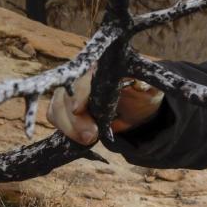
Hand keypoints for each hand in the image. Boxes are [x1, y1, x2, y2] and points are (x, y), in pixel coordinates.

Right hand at [46, 65, 164, 145]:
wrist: (140, 105)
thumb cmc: (145, 92)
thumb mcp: (151, 88)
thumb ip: (146, 85)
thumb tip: (139, 84)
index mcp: (102, 65)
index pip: (84, 76)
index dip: (79, 92)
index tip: (78, 110)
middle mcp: (82, 75)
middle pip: (65, 94)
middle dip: (74, 118)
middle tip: (91, 136)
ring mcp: (71, 91)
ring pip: (56, 107)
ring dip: (68, 127)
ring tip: (89, 140)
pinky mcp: (66, 106)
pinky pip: (55, 116)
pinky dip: (64, 129)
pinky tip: (81, 139)